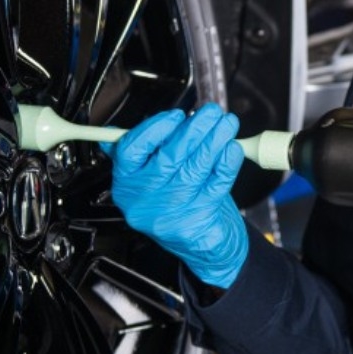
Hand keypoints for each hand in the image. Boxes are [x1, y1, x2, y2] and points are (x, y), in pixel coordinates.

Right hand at [109, 103, 247, 287]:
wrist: (196, 240)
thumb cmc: (173, 199)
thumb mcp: (148, 177)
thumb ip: (140, 151)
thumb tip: (120, 128)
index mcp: (126, 184)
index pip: (132, 151)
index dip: (155, 128)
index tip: (177, 115)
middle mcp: (145, 200)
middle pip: (169, 157)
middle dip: (195, 129)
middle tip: (211, 112)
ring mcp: (172, 211)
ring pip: (195, 168)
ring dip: (215, 140)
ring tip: (227, 124)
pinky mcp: (198, 219)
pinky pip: (216, 183)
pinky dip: (227, 163)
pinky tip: (232, 149)